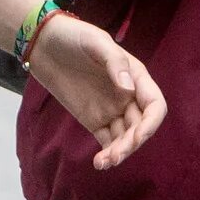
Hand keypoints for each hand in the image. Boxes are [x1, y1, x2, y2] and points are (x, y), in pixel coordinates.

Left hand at [25, 13, 168, 170]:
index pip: (154, 106)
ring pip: (124, 137)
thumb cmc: (73, 36)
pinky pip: (106, 141)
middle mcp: (128, 96)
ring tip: (104, 161)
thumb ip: (115, 63)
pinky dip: (107, 154)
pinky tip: (100, 163)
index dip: (151, 124)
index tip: (138, 136)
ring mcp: (111, 109)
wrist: (44, 44)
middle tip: (116, 155)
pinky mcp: (94, 120)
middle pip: (140, 126)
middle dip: (132, 143)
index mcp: (135, 76)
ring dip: (120, 152)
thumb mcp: (96, 42)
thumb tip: (129, 90)